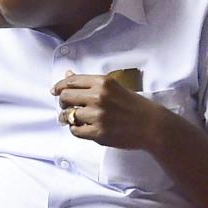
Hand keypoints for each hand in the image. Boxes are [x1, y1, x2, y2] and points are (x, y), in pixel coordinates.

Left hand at [51, 71, 166, 149]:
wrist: (152, 125)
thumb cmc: (135, 105)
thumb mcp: (114, 87)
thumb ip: (90, 83)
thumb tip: (68, 74)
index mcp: (103, 82)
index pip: (71, 81)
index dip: (59, 86)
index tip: (55, 91)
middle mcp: (98, 97)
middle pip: (65, 97)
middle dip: (62, 102)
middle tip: (67, 107)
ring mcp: (97, 115)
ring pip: (68, 115)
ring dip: (66, 118)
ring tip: (72, 119)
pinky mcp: (98, 132)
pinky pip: (75, 131)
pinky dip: (76, 129)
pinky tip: (82, 127)